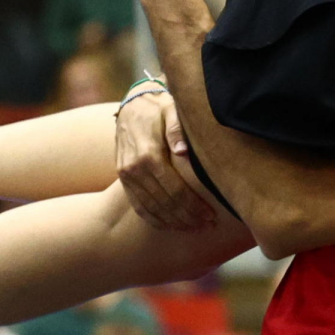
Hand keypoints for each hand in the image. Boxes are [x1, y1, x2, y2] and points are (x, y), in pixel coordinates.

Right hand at [113, 86, 215, 232]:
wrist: (131, 105)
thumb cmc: (158, 107)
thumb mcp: (171, 110)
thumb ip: (177, 129)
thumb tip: (183, 151)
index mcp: (149, 154)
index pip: (175, 190)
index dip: (193, 206)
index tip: (210, 215)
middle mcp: (134, 168)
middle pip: (165, 203)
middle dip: (188, 217)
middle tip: (207, 226)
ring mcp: (126, 176)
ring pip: (151, 209)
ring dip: (173, 222)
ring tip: (192, 229)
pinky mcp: (123, 179)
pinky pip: (138, 206)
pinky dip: (154, 219)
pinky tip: (169, 226)